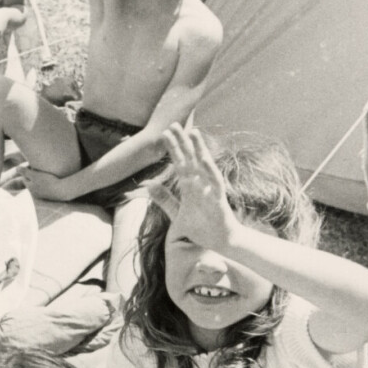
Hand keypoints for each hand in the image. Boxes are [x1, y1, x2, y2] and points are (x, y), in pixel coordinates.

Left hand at [23, 168, 74, 202]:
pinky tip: (51, 179)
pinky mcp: (50, 195)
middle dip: (33, 175)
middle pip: (31, 182)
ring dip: (40, 179)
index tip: (34, 166)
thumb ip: (25, 172)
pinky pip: (45, 188)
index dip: (28, 170)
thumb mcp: (35, 175)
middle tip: (40, 169)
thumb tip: (16, 168)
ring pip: (38, 185)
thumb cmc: (48, 181)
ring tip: (46, 173)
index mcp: (30, 188)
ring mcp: (42, 195)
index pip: (25, 177)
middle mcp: (35, 193)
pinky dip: (46, 183)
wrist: (63, 191)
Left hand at [148, 124, 239, 251]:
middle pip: (190, 158)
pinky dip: (209, 170)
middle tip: (174, 124)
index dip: (172, 148)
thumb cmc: (200, 228)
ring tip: (192, 132)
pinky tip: (203, 159)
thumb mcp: (176, 214)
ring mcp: (209, 189)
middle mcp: (200, 183)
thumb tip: (149, 186)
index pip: (179, 163)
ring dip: (199, 149)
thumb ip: (164, 199)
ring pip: (204, 165)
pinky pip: (215, 181)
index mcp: (189, 186)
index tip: (164, 133)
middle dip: (182, 142)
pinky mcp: (218, 198)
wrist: (218, 243)